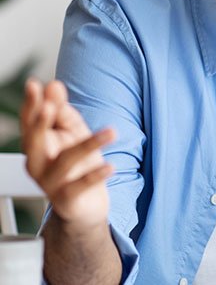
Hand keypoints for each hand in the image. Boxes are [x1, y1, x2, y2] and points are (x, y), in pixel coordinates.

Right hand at [20, 79, 115, 227]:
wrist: (85, 205)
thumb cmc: (78, 162)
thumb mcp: (72, 131)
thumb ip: (63, 110)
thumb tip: (53, 85)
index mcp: (37, 144)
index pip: (30, 122)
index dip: (31, 104)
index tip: (35, 84)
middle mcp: (38, 163)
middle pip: (34, 142)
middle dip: (40, 124)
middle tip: (48, 106)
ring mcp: (51, 183)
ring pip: (67, 160)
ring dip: (89, 144)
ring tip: (112, 131)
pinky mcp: (68, 199)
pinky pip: (81, 186)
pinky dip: (96, 175)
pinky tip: (110, 166)